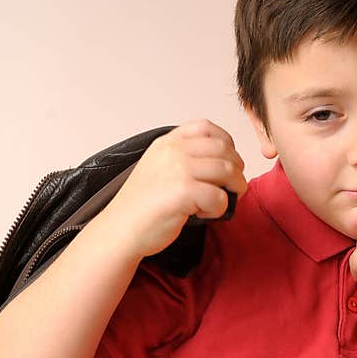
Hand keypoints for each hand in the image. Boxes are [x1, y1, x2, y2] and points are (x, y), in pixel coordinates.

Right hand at [100, 119, 247, 258]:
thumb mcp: (158, 167)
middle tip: (233, 187)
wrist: (121, 230)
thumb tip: (225, 162)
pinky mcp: (183, 192)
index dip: (225, 143)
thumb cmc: (141, 205)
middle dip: (236, 169)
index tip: (227, 161)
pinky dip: (219, 209)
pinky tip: (203, 214)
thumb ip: (184, 157)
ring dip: (232, 189)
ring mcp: (178, 169)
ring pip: (227, 171)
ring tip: (218, 202)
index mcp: (167, 143)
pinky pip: (220, 197)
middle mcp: (173, 151)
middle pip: (223, 149)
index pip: (206, 127)